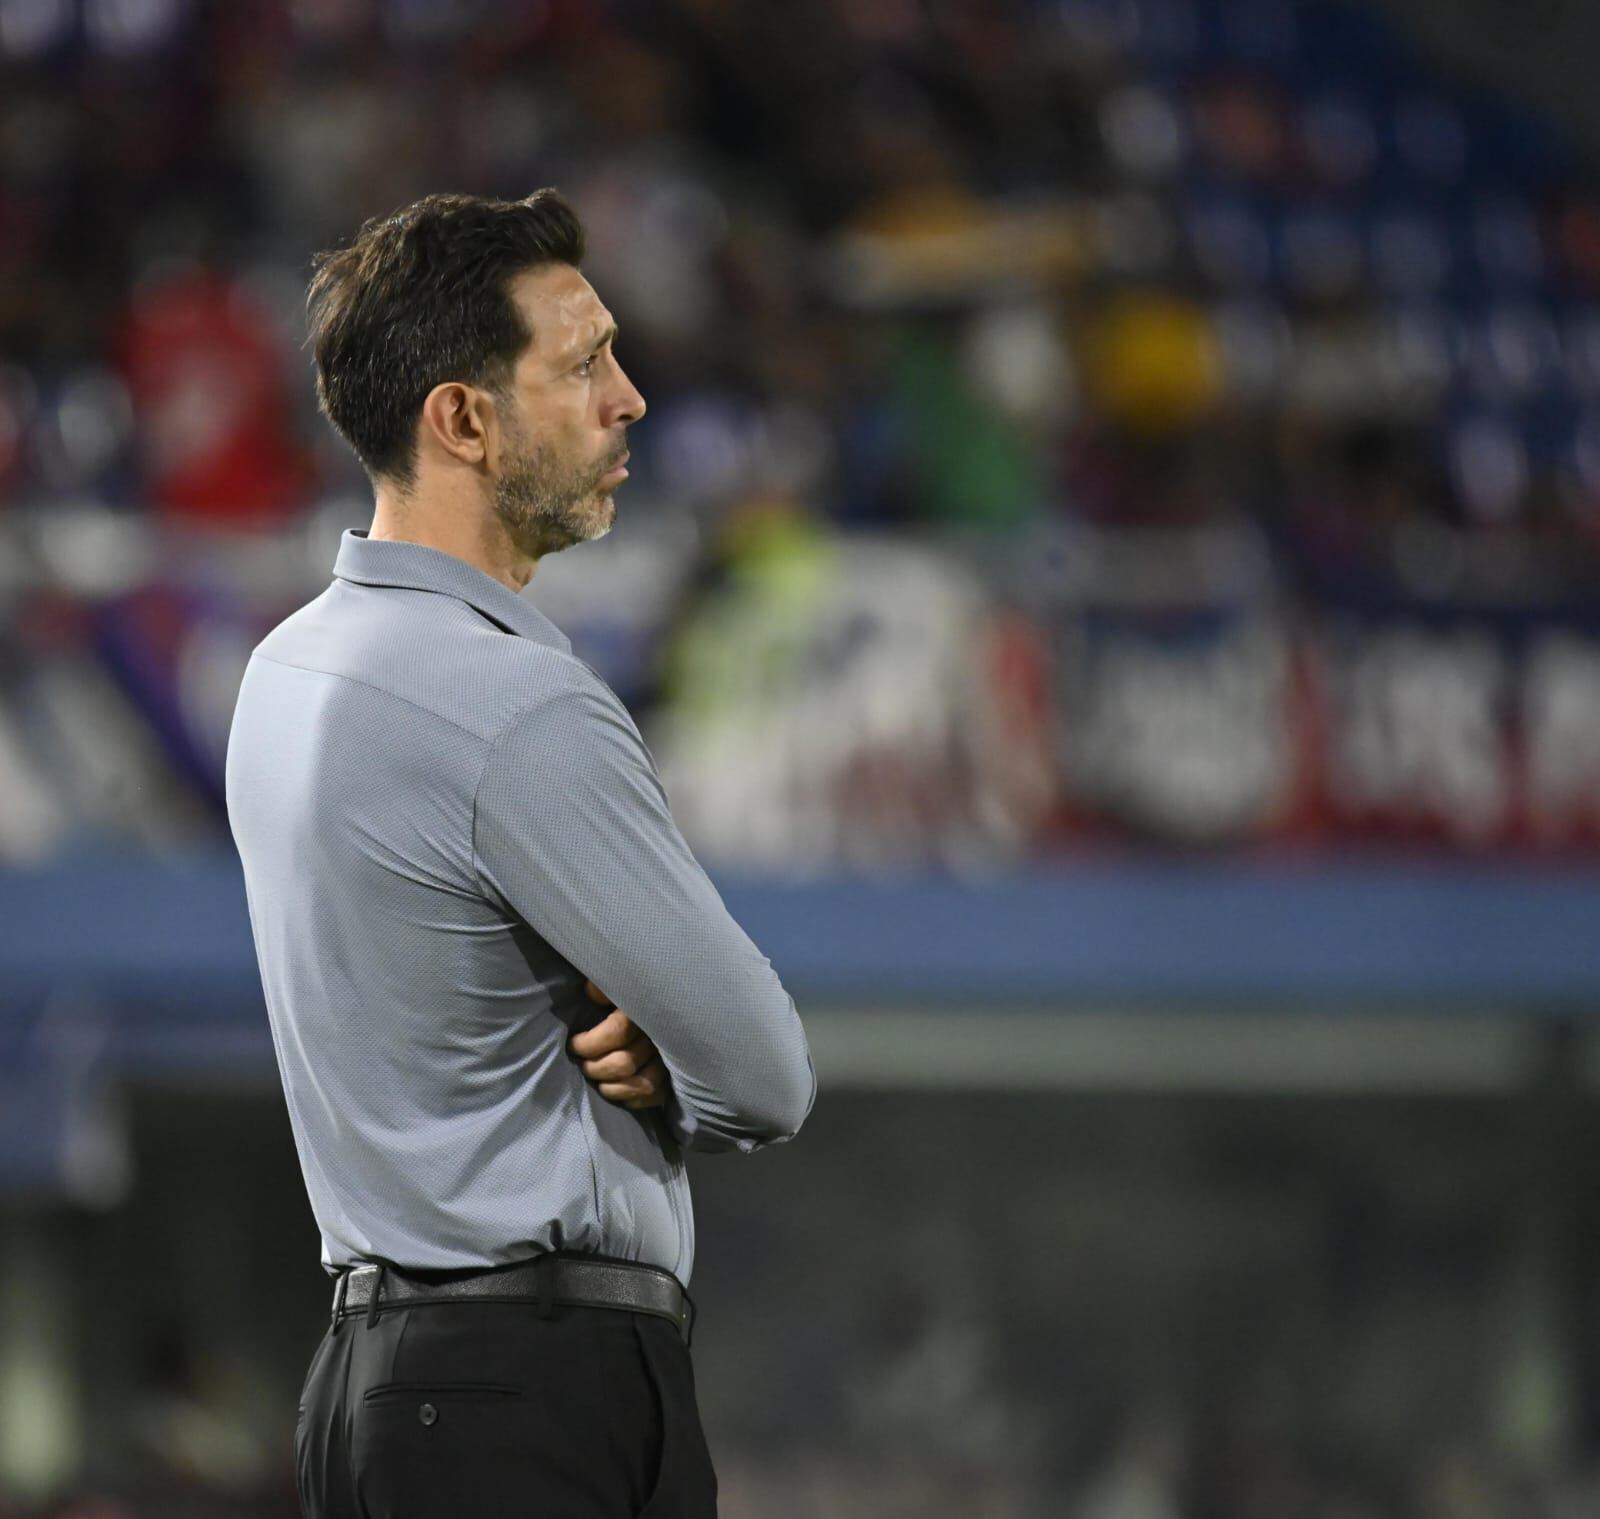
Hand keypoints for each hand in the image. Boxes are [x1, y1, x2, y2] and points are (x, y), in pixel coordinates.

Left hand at [568, 979, 671, 1110]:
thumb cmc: (638, 992)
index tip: (575, 1043)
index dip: (589, 1043)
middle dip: (595, 1067)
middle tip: (584, 1063)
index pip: (616, 1032)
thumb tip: (590, 993)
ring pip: (641, 1084)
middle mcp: (661, 1036)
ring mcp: (671, 1059)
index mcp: (645, 1010)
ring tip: (599, 1081)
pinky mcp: (677, 1076)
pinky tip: (619, 1091)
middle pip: (624, 1063)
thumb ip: (604, 985)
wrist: (678, 1000)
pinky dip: (634, 1099)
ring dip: (613, 1088)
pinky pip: (655, 1096)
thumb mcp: (619, 982)